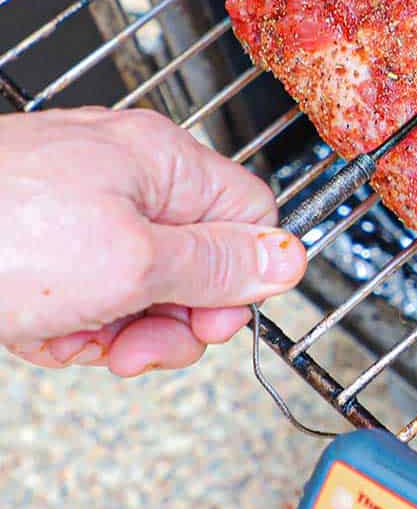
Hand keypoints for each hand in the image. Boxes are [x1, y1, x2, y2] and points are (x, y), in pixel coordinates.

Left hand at [0, 107, 304, 374]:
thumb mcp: (131, 263)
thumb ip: (218, 265)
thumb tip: (289, 257)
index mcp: (163, 163)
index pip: (249, 217)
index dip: (240, 278)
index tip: (211, 321)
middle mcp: (125, 175)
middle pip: (195, 257)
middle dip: (171, 315)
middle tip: (140, 346)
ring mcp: (76, 206)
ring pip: (138, 282)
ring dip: (117, 327)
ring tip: (79, 339)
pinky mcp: (36, 239)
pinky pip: (84, 291)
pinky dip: (70, 324)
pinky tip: (40, 333)